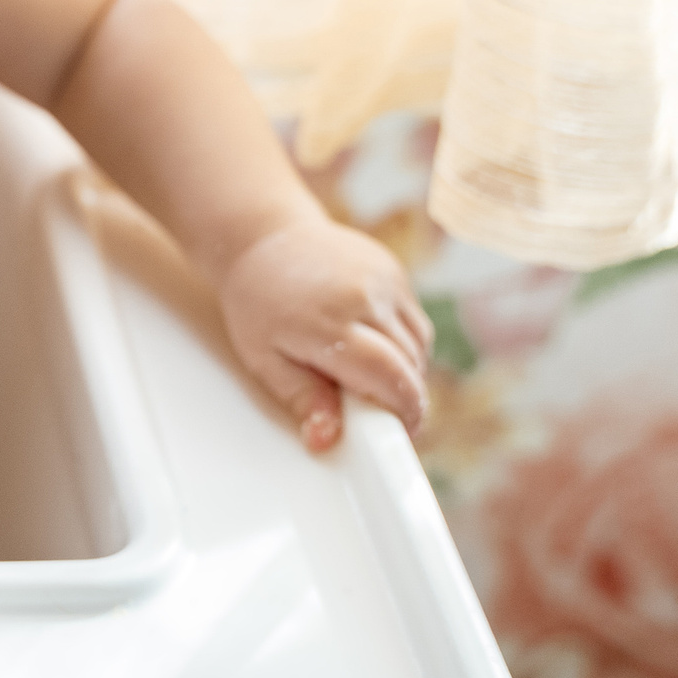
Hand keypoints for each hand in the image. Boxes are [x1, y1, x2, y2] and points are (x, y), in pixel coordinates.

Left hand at [218, 217, 432, 451]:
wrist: (266, 237)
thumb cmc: (259, 303)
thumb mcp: (264, 358)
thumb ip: (301, 397)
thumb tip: (326, 439)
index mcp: (326, 323)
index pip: (387, 373)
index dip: (403, 409)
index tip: (403, 432)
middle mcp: (363, 297)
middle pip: (409, 362)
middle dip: (405, 396)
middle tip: (385, 416)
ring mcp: (383, 280)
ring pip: (418, 343)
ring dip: (407, 370)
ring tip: (373, 379)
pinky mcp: (394, 271)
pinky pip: (415, 322)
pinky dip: (405, 344)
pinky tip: (376, 347)